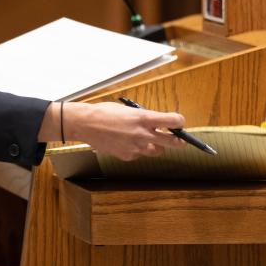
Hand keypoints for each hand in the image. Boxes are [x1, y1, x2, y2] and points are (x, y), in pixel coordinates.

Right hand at [38, 101, 184, 160]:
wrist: (85, 124)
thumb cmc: (104, 112)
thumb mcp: (127, 109)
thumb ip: (142, 117)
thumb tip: (154, 122)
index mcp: (143, 118)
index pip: (173, 121)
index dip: (179, 122)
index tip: (179, 122)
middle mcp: (142, 134)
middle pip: (172, 142)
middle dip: (178, 141)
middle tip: (180, 140)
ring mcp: (136, 147)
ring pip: (157, 151)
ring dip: (156, 146)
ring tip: (147, 140)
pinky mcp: (127, 156)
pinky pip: (139, 155)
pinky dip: (137, 150)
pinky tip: (127, 142)